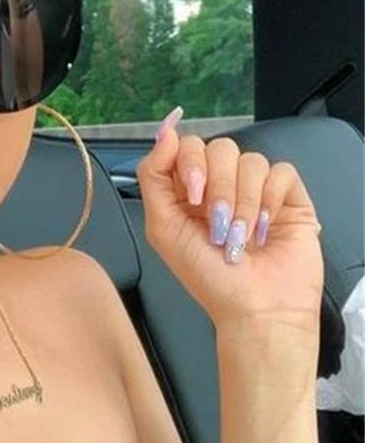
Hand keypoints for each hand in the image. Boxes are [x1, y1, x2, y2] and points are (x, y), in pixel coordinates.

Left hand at [136, 106, 323, 334]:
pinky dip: (269, 200)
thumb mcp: (162, 226)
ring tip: (239, 236)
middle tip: (216, 222)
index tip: (191, 193)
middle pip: (218, 147)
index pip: (185, 146)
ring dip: (242, 202)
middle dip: (216, 187)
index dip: (187, 161)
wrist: (255, 310)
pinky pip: (281, 172)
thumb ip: (154, 175)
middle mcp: (220, 184)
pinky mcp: (288, 196)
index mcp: (187, 189)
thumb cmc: (207, 276)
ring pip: (249, 160)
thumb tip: (164, 132)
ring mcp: (255, 188)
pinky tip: (264, 228)